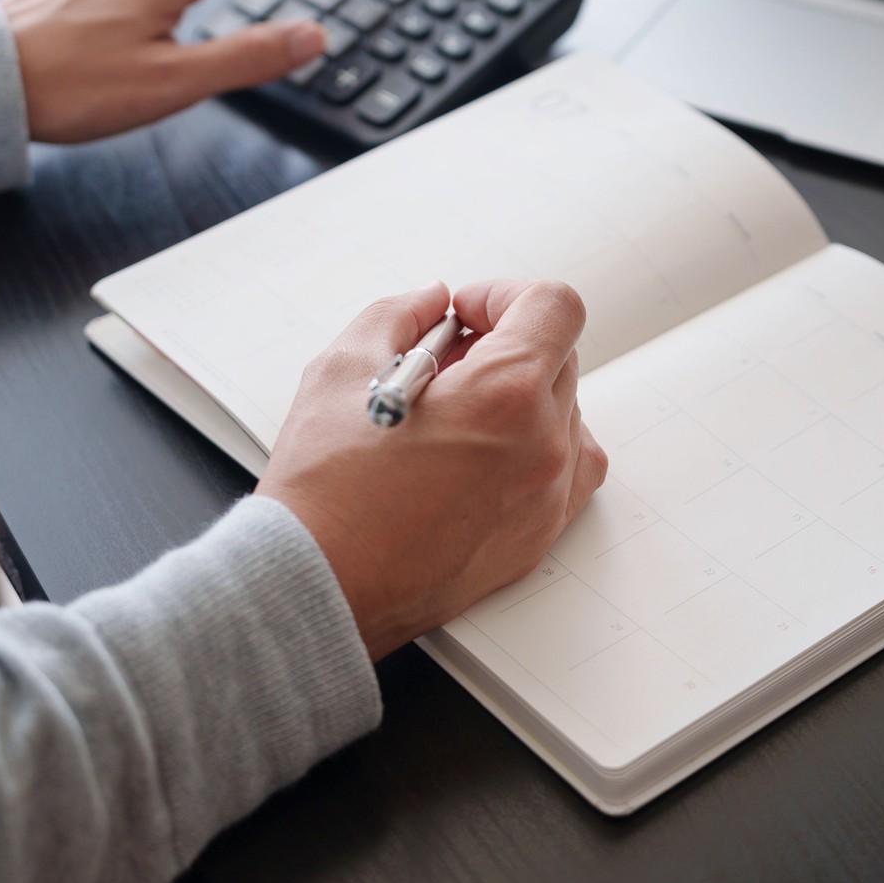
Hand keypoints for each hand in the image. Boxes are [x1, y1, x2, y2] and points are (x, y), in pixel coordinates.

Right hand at [258, 279, 609, 659]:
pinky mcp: (536, 540)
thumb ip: (399, 315)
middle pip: (559, 357)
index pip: (555, 306)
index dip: (504, 295)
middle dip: (504, 346)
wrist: (317, 587)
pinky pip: (566, 473)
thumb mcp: (343, 367)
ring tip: (455, 417)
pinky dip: (536, 450)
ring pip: (565, 414)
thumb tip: (431, 302)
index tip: (465, 315)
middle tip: (442, 367)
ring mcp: (546, 499)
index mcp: (506, 394)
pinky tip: (481, 455)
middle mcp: (542, 446)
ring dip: (522, 399)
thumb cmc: (324, 491)